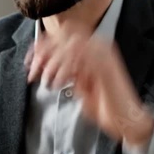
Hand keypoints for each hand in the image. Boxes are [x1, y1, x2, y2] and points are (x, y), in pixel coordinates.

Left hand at [25, 28, 153, 144]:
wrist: (125, 119)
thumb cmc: (102, 103)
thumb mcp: (76, 82)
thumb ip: (62, 69)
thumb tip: (41, 63)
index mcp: (91, 46)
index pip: (62, 34)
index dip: (42, 45)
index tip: (29, 61)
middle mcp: (98, 45)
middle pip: (63, 37)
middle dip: (43, 54)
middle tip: (34, 72)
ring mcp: (104, 53)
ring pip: (69, 47)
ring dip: (53, 64)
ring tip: (49, 83)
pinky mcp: (106, 65)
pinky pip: (80, 59)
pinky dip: (64, 71)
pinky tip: (59, 84)